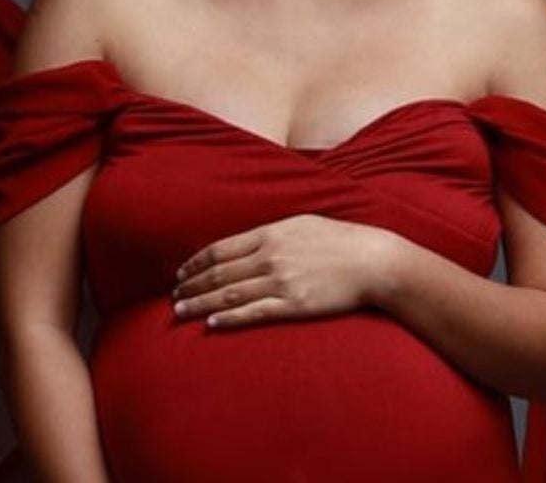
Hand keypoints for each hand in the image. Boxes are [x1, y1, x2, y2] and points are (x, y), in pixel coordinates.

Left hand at [171, 214, 397, 329]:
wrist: (372, 261)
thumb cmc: (339, 240)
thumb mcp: (301, 223)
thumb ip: (271, 234)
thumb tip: (247, 243)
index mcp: (270, 234)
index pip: (221, 249)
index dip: (196, 262)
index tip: (180, 272)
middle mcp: (270, 257)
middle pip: (219, 272)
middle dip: (191, 284)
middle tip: (173, 295)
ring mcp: (281, 282)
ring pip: (230, 293)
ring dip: (201, 303)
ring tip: (180, 310)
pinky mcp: (294, 305)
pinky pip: (254, 312)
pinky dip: (229, 317)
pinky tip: (212, 322)